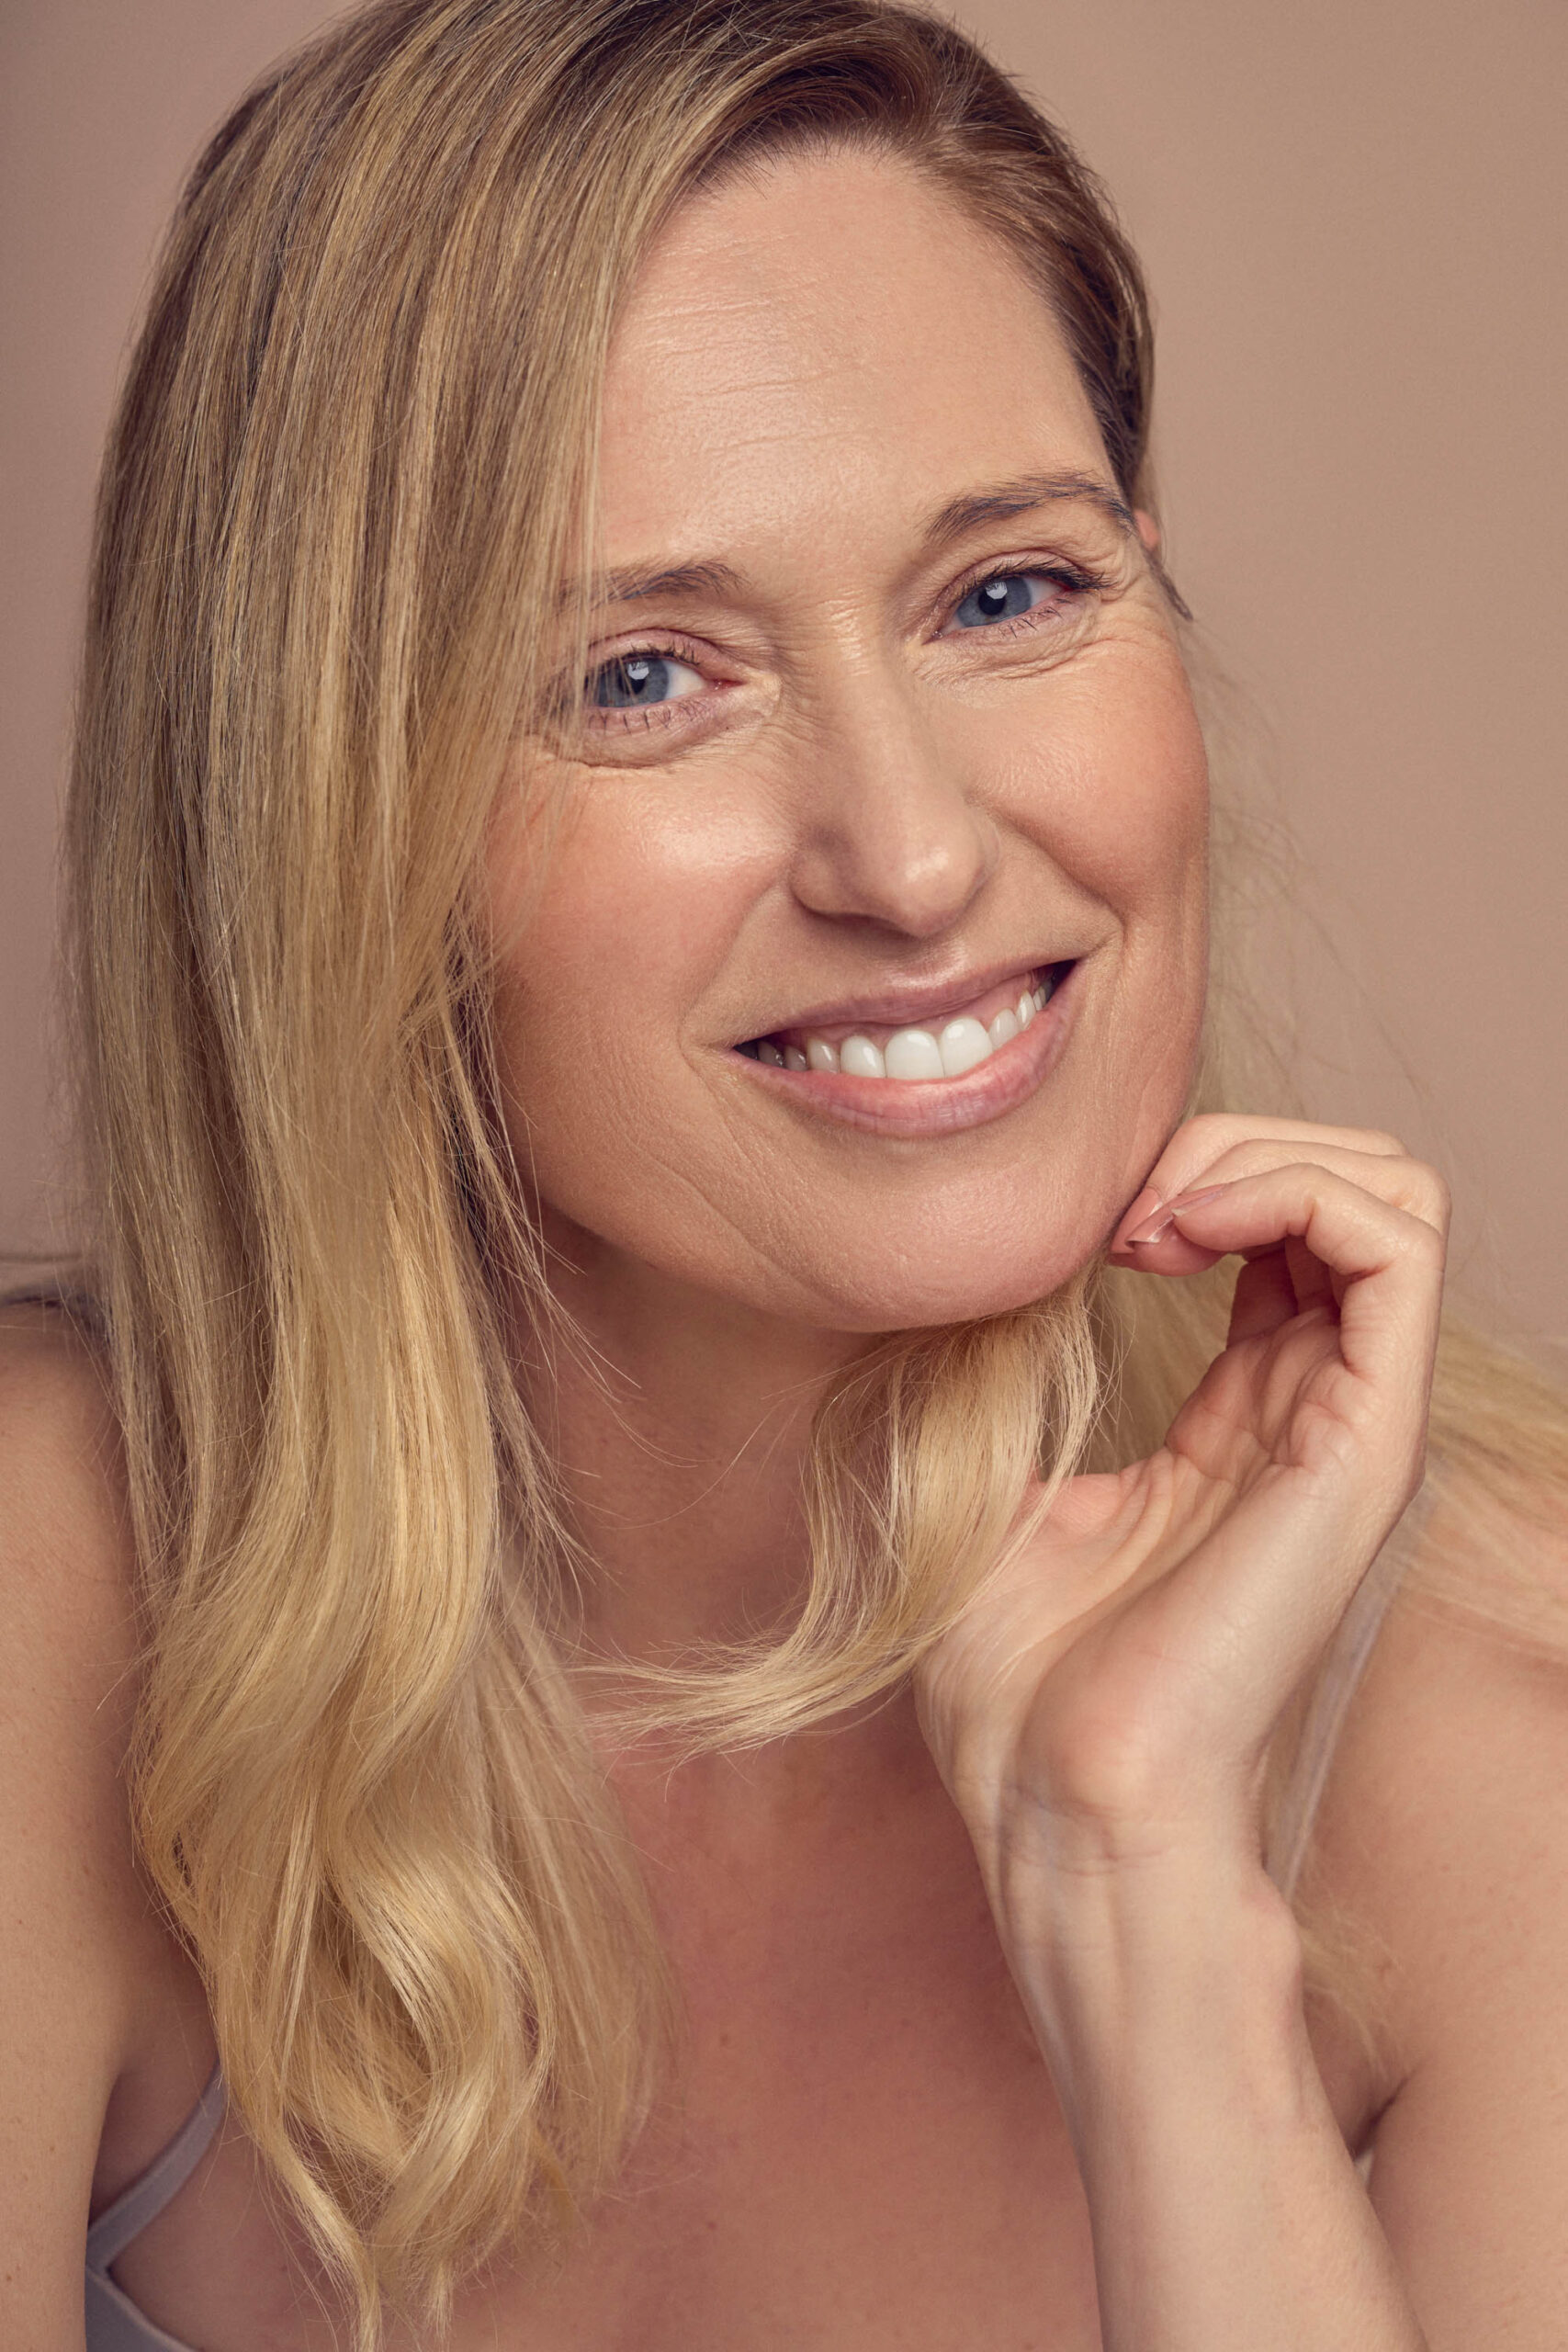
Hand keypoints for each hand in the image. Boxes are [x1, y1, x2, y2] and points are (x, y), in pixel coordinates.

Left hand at [914, 1114, 1448, 1903]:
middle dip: (1227, 1140)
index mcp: (1243, 1415)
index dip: (1183, 1174)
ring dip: (1259, 1151)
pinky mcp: (1365, 1439)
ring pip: (1389, 1189)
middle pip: (1347, 1184)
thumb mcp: (998, 1487)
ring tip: (1150, 1215)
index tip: (1076, 1227)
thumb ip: (1022, 1373)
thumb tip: (998, 1265)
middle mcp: (1316, 1408)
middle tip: (1116, 1210)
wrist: (1055, 1796)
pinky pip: (1395, 1241)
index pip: (1279, 1226)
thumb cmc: (1022, 1683)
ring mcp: (1352, 1422)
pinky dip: (1289, 1185)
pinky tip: (1178, 1230)